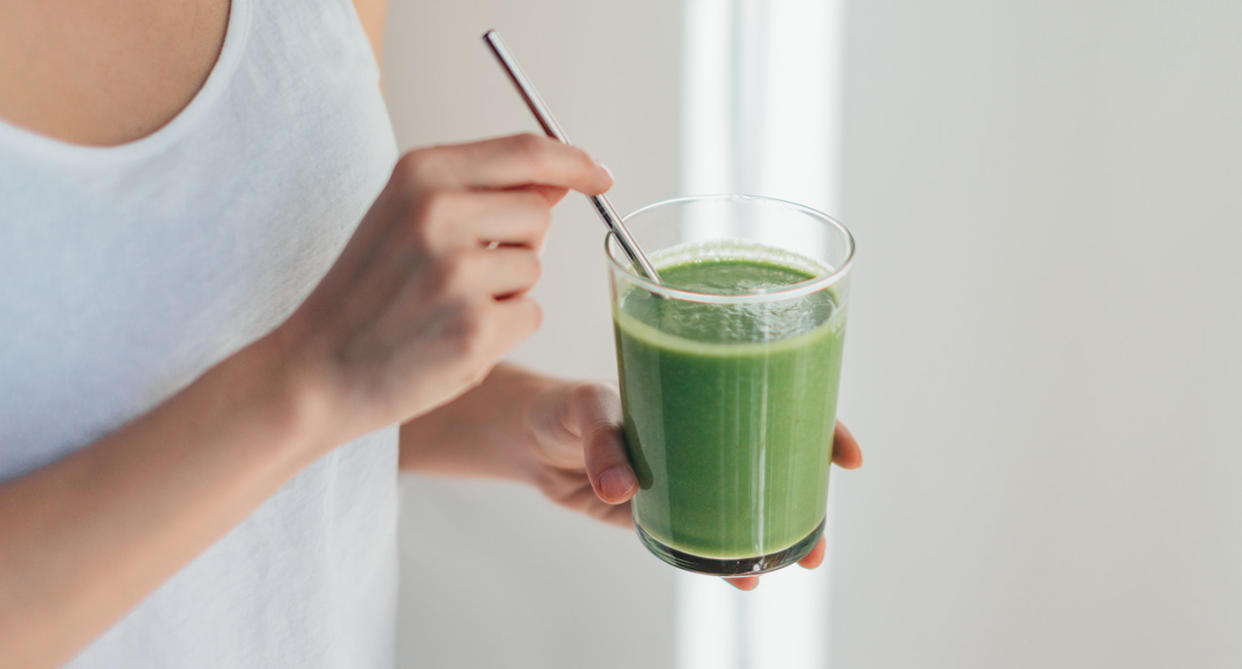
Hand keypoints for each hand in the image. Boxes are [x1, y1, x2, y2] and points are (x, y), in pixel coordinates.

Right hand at [273, 134, 611, 450]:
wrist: (314, 369)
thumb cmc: (367, 293)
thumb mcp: (407, 217)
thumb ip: (481, 191)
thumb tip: (558, 178)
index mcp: (420, 173)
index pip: (527, 152)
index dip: (574, 162)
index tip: (600, 175)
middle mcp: (439, 214)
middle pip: (540, 213)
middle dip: (520, 243)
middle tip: (462, 270)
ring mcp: (458, 274)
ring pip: (536, 269)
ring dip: (507, 291)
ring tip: (446, 305)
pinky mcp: (476, 329)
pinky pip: (530, 316)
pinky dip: (504, 331)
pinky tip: (451, 337)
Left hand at [524, 381, 862, 589]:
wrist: (527, 438)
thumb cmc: (566, 404)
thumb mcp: (585, 408)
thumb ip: (603, 442)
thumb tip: (621, 488)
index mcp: (704, 394)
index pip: (777, 402)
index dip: (821, 426)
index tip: (848, 455)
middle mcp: (706, 435)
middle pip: (777, 463)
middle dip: (810, 501)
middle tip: (820, 540)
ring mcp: (688, 476)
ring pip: (746, 506)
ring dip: (774, 537)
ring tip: (795, 566)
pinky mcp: (661, 512)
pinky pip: (701, 536)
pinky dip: (721, 558)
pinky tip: (737, 576)